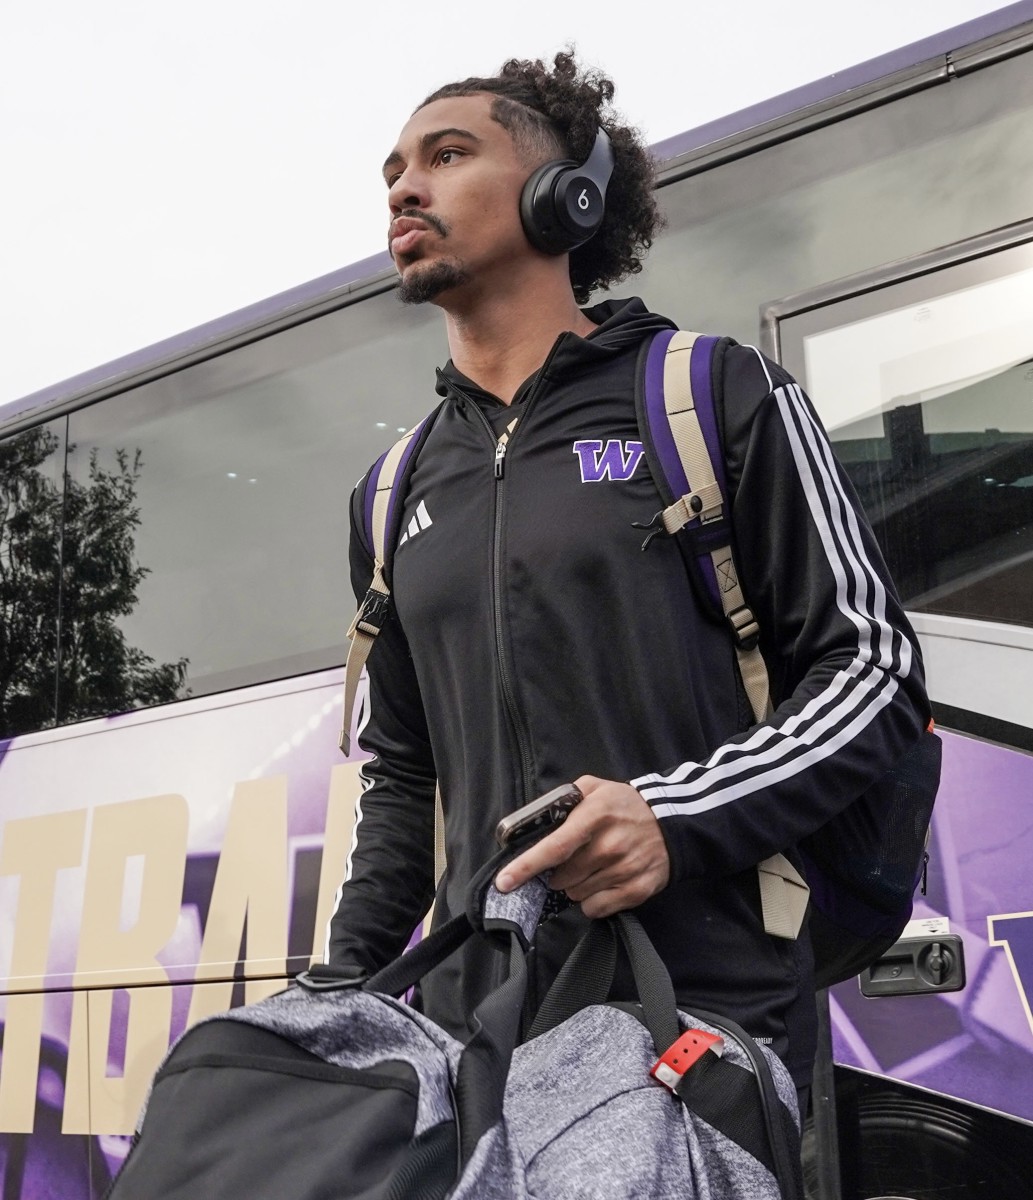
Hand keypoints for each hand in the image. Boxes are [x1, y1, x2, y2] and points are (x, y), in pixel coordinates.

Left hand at [494, 776, 670, 918]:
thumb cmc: (625, 805)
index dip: (526, 866)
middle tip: (574, 858)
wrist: (673, 824)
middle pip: (562, 877)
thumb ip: (564, 799)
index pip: (555, 847)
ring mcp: (624, 871)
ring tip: (594, 866)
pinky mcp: (636, 891)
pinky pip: (595, 909)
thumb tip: (534, 821)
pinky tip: (604, 881)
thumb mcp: (595, 788)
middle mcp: (609, 846)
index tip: (504, 881)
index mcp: (595, 816)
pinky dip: (592, 900)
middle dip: (558, 872)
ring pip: (576, 894)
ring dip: (576, 885)